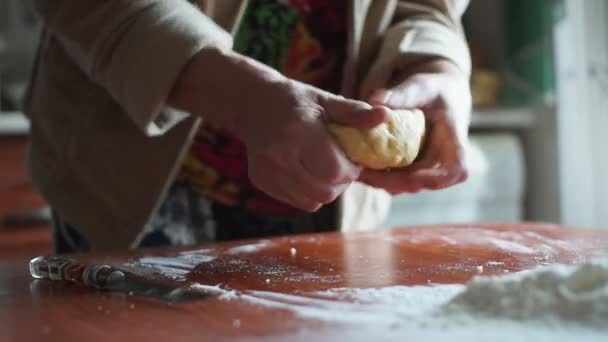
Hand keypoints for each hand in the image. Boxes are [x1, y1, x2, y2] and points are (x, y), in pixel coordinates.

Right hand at [169, 46, 385, 210]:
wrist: (253, 104)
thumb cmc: (297, 101)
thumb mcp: (327, 100)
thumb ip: (355, 112)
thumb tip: (386, 116)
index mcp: (298, 130)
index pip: (335, 171)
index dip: (350, 170)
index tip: (352, 158)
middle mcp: (278, 153)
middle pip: (326, 191)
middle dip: (341, 182)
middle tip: (339, 164)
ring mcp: (266, 170)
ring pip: (313, 202)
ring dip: (326, 190)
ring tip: (324, 168)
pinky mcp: (260, 181)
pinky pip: (298, 202)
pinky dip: (310, 193)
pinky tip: (307, 172)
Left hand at [359, 59, 471, 193]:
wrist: (438, 94)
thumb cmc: (433, 88)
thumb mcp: (421, 86)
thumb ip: (402, 93)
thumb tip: (374, 99)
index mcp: (454, 141)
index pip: (456, 170)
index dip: (435, 178)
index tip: (411, 177)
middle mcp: (443, 160)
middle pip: (424, 184)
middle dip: (394, 182)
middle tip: (365, 174)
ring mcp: (427, 168)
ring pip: (407, 185)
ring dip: (382, 182)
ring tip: (357, 171)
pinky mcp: (412, 169)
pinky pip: (396, 179)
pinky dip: (378, 176)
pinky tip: (357, 167)